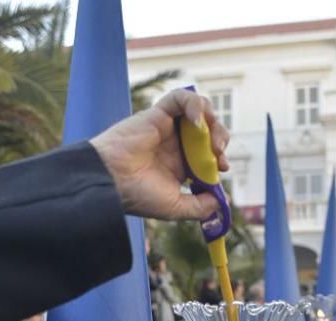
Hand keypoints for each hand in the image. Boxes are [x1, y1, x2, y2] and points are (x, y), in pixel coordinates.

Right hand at [91, 88, 230, 220]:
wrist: (112, 181)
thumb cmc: (137, 195)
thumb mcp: (175, 207)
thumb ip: (199, 207)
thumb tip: (220, 203)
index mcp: (180, 165)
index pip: (209, 154)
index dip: (220, 158)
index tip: (222, 167)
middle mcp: (176, 144)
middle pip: (209, 130)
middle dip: (220, 138)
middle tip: (218, 152)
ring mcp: (168, 127)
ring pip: (200, 110)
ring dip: (212, 120)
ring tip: (210, 137)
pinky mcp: (158, 113)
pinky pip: (182, 97)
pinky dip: (194, 104)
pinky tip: (197, 121)